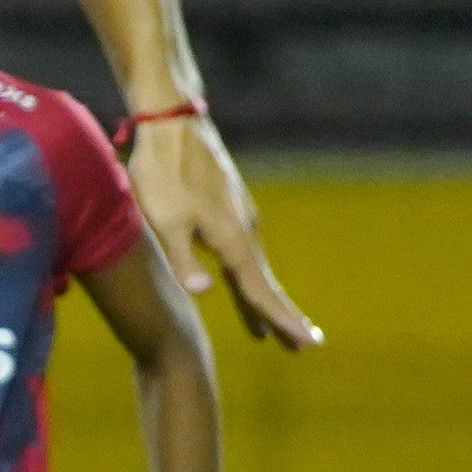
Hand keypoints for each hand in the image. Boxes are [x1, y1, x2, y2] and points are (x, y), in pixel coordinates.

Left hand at [124, 116, 318, 349]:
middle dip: (281, 317)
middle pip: (264, 284)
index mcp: (231, 239)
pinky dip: (247, 278)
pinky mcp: (229, 209)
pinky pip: (242, 253)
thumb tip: (205, 293)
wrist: (174, 125)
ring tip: (271, 332)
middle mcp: (243, 231)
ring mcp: (239, 218)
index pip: (259, 290)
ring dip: (262, 301)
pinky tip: (243, 283)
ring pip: (253, 269)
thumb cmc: (162, 173)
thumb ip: (182, 258)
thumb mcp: (164, 220)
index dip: (281, 318)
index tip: (309, 342)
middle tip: (304, 347)